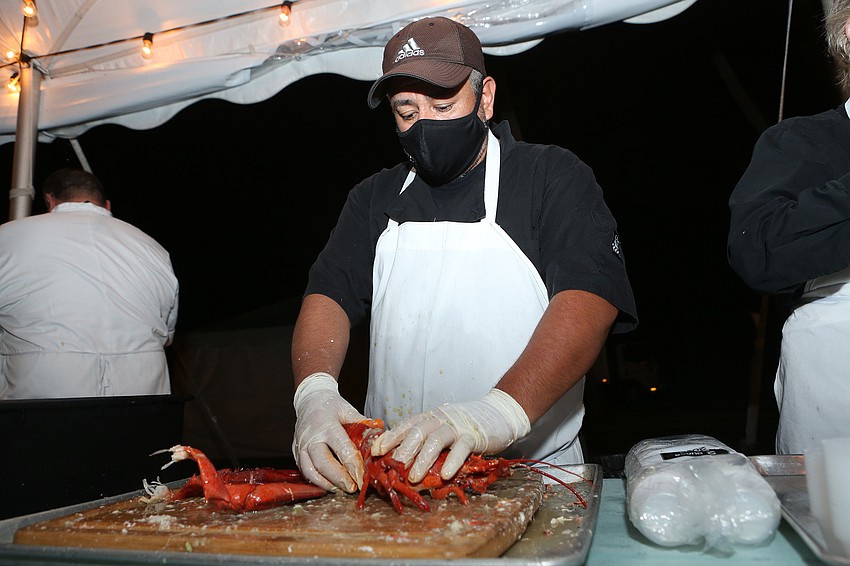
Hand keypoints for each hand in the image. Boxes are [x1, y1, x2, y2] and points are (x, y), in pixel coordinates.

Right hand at [292, 372, 366, 492]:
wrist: (309, 400)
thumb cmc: (331, 405)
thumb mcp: (349, 410)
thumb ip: (363, 425)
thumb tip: (381, 436)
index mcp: (327, 425)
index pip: (342, 448)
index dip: (353, 466)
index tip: (362, 478)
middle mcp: (312, 437)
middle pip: (323, 463)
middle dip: (339, 479)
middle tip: (352, 488)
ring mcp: (301, 445)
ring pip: (310, 471)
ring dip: (326, 483)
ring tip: (340, 489)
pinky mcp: (296, 452)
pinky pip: (304, 471)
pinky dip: (316, 480)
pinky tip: (329, 484)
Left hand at [370, 388, 530, 483]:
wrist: (499, 412)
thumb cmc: (468, 426)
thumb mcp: (444, 429)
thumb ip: (429, 442)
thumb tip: (406, 464)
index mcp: (431, 418)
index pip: (406, 425)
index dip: (390, 438)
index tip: (375, 452)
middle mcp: (440, 419)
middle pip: (417, 432)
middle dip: (402, 449)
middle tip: (391, 467)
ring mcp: (457, 426)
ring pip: (436, 440)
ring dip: (423, 459)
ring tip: (414, 477)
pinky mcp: (474, 435)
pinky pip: (461, 448)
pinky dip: (452, 461)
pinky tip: (445, 475)